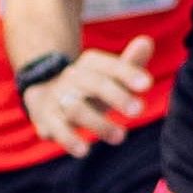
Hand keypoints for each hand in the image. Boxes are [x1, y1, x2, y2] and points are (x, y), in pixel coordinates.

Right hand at [24, 37, 158, 153]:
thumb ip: (130, 63)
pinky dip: (69, 139)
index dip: (128, 73)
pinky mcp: (46, 119)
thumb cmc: (90, 87)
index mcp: (90, 65)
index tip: (147, 84)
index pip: (110, 65)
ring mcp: (58, 98)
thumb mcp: (109, 75)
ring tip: (120, 137)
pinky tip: (84, 151)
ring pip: (76, 108)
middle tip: (139, 110)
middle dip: (117, 96)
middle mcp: (73, 78)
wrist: (45, 92)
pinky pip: (57, 129)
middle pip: (94, 83)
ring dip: (98, 123)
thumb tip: (147, 41)